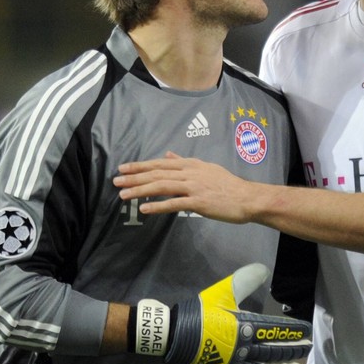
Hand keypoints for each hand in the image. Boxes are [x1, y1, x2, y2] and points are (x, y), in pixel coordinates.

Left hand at [114, 153, 260, 222]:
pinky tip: (144, 209)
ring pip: (162, 187)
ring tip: (124, 196)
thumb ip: (185, 161)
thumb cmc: (227, 185)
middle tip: (116, 182)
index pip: (160, 163)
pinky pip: (174, 204)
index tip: (123, 168)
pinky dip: (158, 206)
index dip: (140, 166)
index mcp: (190, 164)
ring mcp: (193, 187)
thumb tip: (168, 154)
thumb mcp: (206, 168)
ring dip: (140, 190)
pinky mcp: (199, 202)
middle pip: (157, 174)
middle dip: (134, 178)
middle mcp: (189, 173)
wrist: (247, 198)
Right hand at [131, 263, 310, 363]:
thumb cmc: (199, 312)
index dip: (294, 330)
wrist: (174, 333)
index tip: (307, 331)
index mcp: (245, 327)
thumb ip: (244, 280)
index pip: (276, 330)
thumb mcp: (222, 292)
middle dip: (292, 351)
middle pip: (273, 352)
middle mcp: (244, 348)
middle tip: (307, 350)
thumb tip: (264, 269)